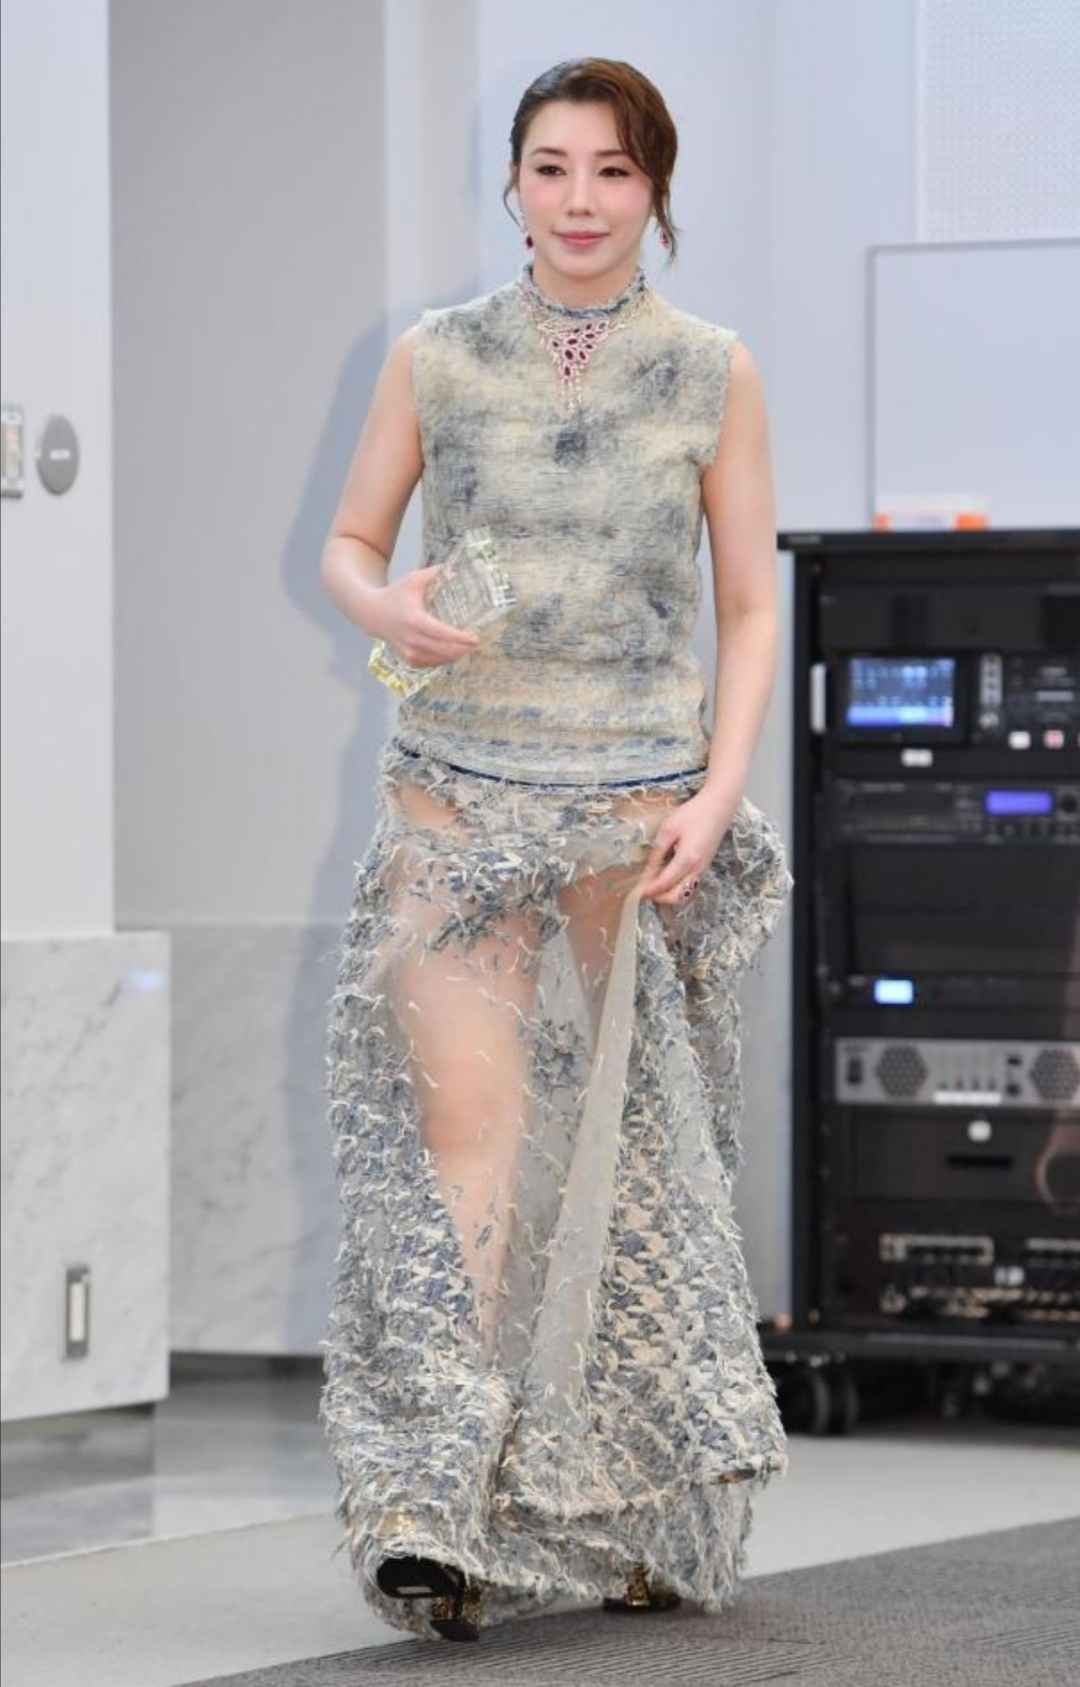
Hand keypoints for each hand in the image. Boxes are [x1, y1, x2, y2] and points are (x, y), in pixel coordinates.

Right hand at [369, 563, 480, 668]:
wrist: (372, 613)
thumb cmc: (396, 594)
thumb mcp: (413, 580)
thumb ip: (435, 574)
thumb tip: (455, 569)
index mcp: (415, 620)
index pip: (441, 633)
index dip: (460, 638)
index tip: (475, 638)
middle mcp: (411, 638)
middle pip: (442, 650)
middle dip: (462, 649)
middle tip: (476, 644)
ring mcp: (408, 651)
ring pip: (437, 660)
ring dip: (454, 656)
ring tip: (467, 649)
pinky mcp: (406, 658)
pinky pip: (428, 664)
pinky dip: (442, 660)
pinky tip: (452, 654)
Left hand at [636, 785, 739, 905]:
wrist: (718, 806)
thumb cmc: (693, 814)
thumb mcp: (669, 829)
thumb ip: (657, 852)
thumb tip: (647, 871)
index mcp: (687, 860)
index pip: (664, 883)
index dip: (649, 890)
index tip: (636, 892)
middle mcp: (697, 869)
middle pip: (676, 897)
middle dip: (659, 898)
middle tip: (644, 891)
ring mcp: (703, 870)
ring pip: (684, 894)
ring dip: (668, 896)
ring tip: (653, 886)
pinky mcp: (705, 867)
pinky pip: (690, 886)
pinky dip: (677, 889)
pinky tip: (666, 879)